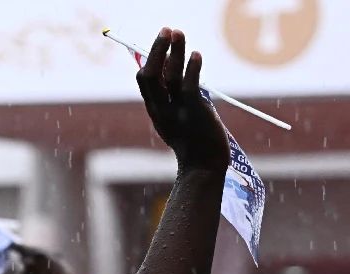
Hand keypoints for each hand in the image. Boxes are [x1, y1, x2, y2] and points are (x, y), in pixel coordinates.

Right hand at [136, 29, 230, 173]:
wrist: (203, 168)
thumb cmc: (194, 142)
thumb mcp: (178, 118)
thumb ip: (173, 96)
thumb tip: (175, 66)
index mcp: (156, 111)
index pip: (145, 79)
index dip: (151, 57)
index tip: (161, 41)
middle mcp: (162, 110)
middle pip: (151, 75)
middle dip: (157, 50)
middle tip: (166, 30)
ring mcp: (177, 112)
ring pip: (170, 77)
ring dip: (174, 52)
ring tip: (178, 32)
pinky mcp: (194, 113)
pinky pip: (189, 87)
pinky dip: (192, 69)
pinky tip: (196, 55)